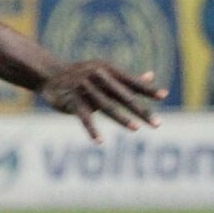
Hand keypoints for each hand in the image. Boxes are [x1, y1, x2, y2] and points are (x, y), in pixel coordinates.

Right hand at [38, 65, 165, 141]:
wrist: (50, 73)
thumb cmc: (82, 75)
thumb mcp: (104, 72)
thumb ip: (127, 79)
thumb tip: (151, 76)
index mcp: (109, 71)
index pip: (131, 81)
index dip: (147, 89)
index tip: (163, 96)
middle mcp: (99, 78)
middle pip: (124, 96)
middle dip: (141, 110)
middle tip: (157, 124)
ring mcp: (84, 89)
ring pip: (107, 106)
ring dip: (122, 118)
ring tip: (136, 129)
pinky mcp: (71, 101)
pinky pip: (83, 117)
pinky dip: (91, 129)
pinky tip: (99, 141)